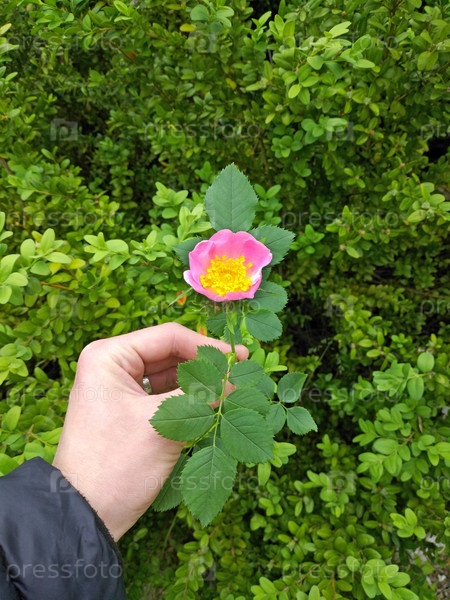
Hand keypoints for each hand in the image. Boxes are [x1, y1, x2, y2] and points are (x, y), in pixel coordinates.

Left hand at [52, 322, 247, 539]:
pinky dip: (188, 401)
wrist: (87, 516)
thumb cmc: (117, 465)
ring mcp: (119, 389)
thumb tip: (237, 379)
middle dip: (205, 367)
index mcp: (109, 356)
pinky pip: (163, 397)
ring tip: (233, 391)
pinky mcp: (127, 411)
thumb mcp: (164, 424)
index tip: (241, 358)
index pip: (168, 337)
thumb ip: (203, 394)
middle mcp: (112, 366)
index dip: (207, 347)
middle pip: (170, 355)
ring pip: (170, 377)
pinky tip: (213, 406)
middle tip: (241, 375)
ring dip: (199, 384)